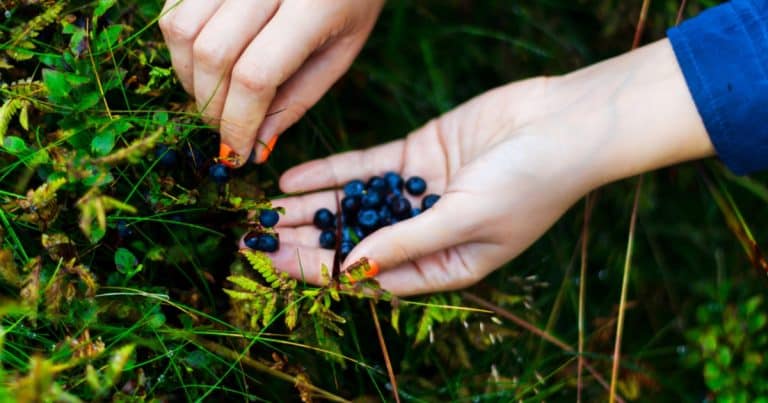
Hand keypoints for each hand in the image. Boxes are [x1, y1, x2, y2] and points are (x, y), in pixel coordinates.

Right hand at [159, 0, 383, 164]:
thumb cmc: (352, 2)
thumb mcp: (341, 53)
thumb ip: (298, 98)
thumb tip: (255, 146)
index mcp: (313, 5)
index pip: (255, 75)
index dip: (237, 122)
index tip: (237, 153)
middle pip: (211, 54)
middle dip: (211, 106)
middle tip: (224, 129)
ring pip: (181, 29)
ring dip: (187, 76)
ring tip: (213, 96)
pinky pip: (174, 8)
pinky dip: (181, 44)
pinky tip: (206, 60)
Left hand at [253, 39, 713, 295]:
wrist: (565, 122)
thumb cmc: (531, 183)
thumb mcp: (466, 219)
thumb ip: (408, 243)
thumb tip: (354, 269)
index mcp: (446, 265)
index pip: (372, 275)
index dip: (324, 272)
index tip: (280, 265)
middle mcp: (428, 232)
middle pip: (354, 241)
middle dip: (307, 242)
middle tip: (257, 241)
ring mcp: (420, 192)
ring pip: (353, 205)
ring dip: (310, 209)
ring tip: (264, 214)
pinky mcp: (418, 154)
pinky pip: (365, 168)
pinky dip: (330, 174)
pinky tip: (293, 180)